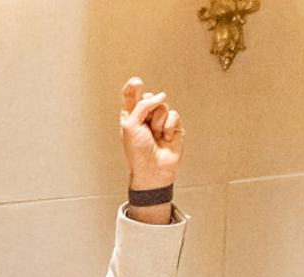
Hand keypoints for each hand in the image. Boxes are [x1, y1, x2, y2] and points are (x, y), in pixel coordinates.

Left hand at [120, 77, 182, 191]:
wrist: (153, 167)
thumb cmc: (137, 151)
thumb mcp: (131, 126)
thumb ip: (142, 107)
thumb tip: (159, 96)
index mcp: (129, 117)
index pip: (130, 96)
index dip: (133, 87)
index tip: (137, 82)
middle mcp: (144, 116)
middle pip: (149, 98)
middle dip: (148, 109)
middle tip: (146, 125)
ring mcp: (159, 120)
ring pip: (162, 106)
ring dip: (158, 122)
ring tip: (155, 135)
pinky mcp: (173, 125)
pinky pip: (174, 114)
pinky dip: (169, 126)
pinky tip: (166, 138)